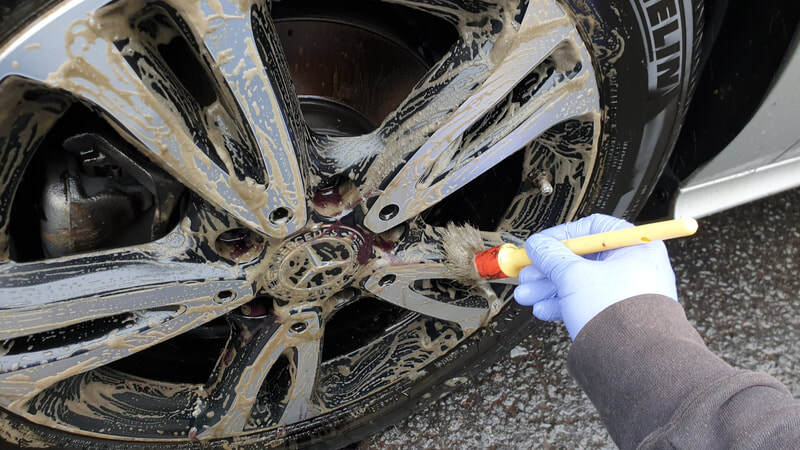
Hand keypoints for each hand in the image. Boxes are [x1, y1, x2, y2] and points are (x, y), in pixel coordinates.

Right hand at [513, 214, 676, 339]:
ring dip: (550, 288)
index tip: (539, 245)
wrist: (635, 362)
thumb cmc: (619, 315)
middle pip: (582, 259)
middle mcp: (636, 267)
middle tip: (528, 274)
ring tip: (528, 296)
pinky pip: (588, 302)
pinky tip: (544, 309)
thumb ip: (551, 256)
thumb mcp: (574, 276)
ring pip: (581, 283)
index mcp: (635, 247)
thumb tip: (538, 245)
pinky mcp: (620, 315)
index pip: (592, 229)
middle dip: (548, 268)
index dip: (560, 236)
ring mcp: (628, 293)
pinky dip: (564, 304)